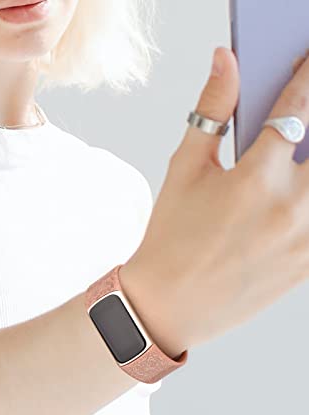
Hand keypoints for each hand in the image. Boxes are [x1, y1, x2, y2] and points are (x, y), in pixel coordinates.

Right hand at [120, 46, 308, 358]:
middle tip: (307, 119)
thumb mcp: (183, 170)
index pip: (297, 108)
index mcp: (254, 179)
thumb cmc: (170, 236)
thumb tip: (225, 61)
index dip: (308, 75)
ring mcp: (306, 240)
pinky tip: (293, 195)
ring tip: (293, 165)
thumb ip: (209, 111)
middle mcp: (290, 208)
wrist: (169, 303)